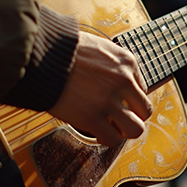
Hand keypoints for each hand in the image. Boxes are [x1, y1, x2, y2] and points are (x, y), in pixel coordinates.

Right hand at [49, 32, 153, 146]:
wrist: (42, 55)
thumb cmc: (64, 50)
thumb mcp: (98, 47)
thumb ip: (111, 65)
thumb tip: (114, 79)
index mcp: (127, 62)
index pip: (142, 89)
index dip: (129, 99)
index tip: (118, 102)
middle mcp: (123, 81)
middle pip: (144, 111)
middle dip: (133, 117)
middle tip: (119, 119)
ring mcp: (109, 100)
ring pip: (135, 129)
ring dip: (124, 131)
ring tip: (112, 128)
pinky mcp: (92, 117)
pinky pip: (112, 139)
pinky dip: (107, 139)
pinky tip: (98, 133)